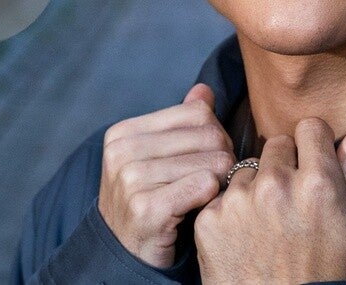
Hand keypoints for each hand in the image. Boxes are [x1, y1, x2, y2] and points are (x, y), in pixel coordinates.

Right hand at [98, 83, 234, 268]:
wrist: (125, 255)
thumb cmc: (149, 201)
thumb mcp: (157, 158)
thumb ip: (181, 122)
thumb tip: (204, 90)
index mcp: (124, 133)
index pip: (196, 113)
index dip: (214, 135)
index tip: (207, 158)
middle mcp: (122, 152)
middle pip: (209, 136)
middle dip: (222, 158)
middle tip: (215, 181)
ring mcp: (131, 180)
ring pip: (213, 162)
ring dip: (220, 181)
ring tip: (206, 196)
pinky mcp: (147, 208)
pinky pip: (205, 186)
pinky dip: (211, 198)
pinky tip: (199, 209)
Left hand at [194, 116, 345, 283]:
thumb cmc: (331, 278)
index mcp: (318, 183)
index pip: (309, 128)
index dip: (313, 148)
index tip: (313, 167)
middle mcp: (275, 185)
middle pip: (277, 145)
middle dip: (284, 166)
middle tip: (290, 204)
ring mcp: (238, 203)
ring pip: (246, 170)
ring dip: (255, 188)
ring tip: (266, 226)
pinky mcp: (209, 221)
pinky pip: (219, 197)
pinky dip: (229, 213)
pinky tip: (243, 240)